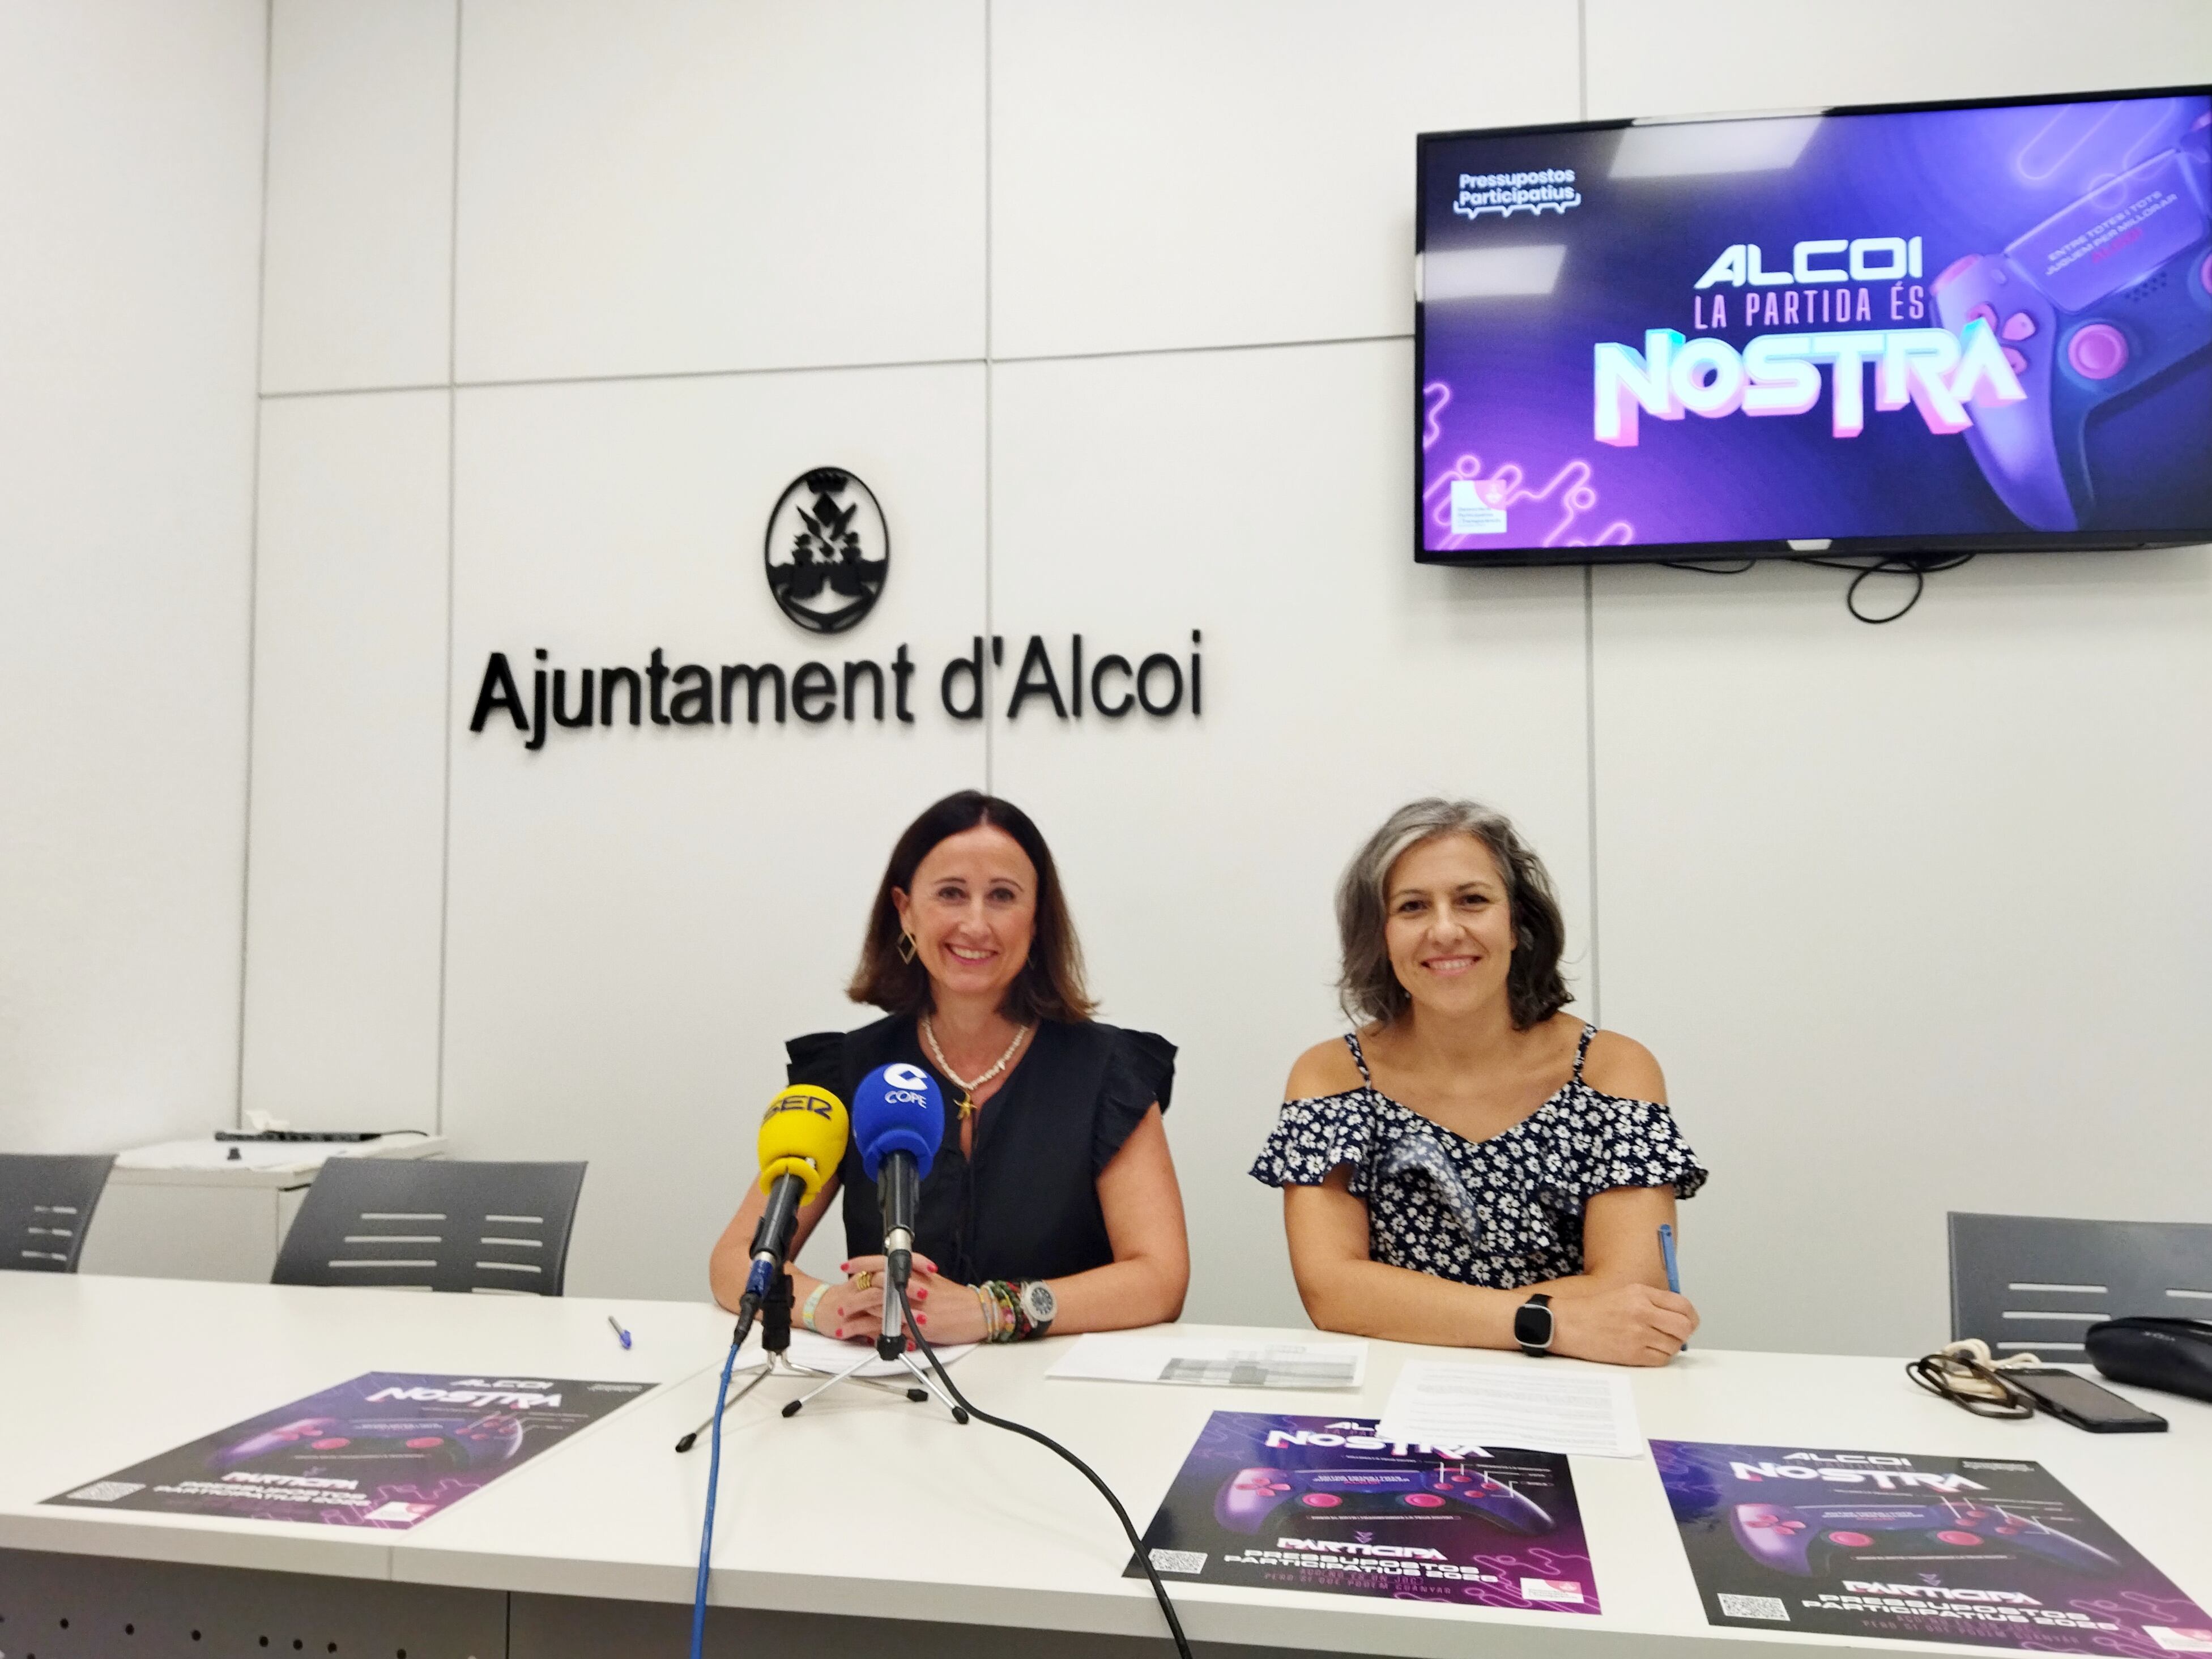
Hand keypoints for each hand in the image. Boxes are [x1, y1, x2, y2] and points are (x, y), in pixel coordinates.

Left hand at [810, 1256, 982, 1347]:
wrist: (977, 1313)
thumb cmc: (957, 1300)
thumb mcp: (933, 1281)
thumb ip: (913, 1278)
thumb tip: (894, 1278)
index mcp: (916, 1272)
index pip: (884, 1261)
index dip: (862, 1263)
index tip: (847, 1267)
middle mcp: (912, 1287)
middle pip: (875, 1285)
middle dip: (853, 1295)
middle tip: (838, 1302)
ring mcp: (913, 1307)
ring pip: (877, 1308)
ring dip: (856, 1316)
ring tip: (841, 1322)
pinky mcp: (916, 1326)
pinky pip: (889, 1328)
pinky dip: (872, 1332)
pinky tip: (860, 1337)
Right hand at [1547, 1280, 1697, 1366]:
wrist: (1567, 1324)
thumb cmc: (1593, 1309)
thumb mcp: (1625, 1293)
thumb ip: (1652, 1301)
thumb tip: (1678, 1316)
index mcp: (1641, 1293)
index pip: (1683, 1305)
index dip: (1690, 1317)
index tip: (1687, 1322)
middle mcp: (1642, 1311)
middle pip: (1684, 1327)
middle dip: (1684, 1333)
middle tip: (1674, 1335)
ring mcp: (1638, 1334)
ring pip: (1674, 1345)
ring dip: (1670, 1346)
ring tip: (1655, 1342)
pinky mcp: (1632, 1354)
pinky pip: (1661, 1359)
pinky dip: (1659, 1357)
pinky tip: (1647, 1350)